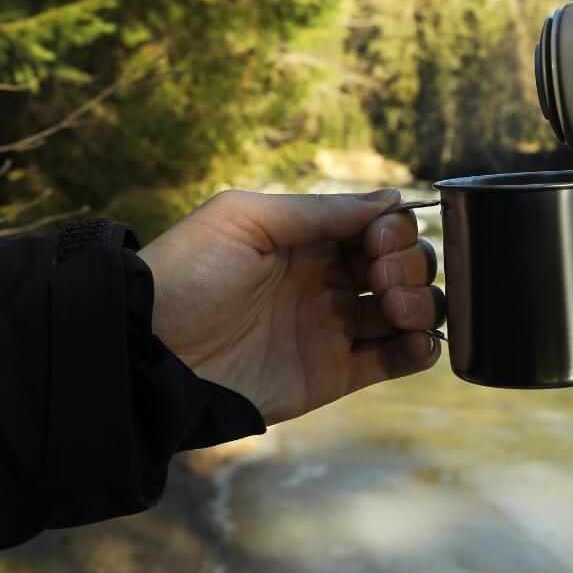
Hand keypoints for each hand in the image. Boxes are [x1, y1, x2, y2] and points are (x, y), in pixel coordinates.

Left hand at [137, 187, 442, 424]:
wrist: (149, 351)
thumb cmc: (185, 275)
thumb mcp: (245, 219)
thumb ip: (319, 211)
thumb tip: (392, 198)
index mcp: (312, 240)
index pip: (382, 226)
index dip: (393, 230)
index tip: (375, 240)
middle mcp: (331, 281)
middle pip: (405, 265)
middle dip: (410, 263)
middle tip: (378, 275)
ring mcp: (335, 328)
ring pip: (412, 310)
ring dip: (422, 302)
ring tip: (393, 307)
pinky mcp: (334, 374)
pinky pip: (398, 360)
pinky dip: (423, 348)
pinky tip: (414, 340)